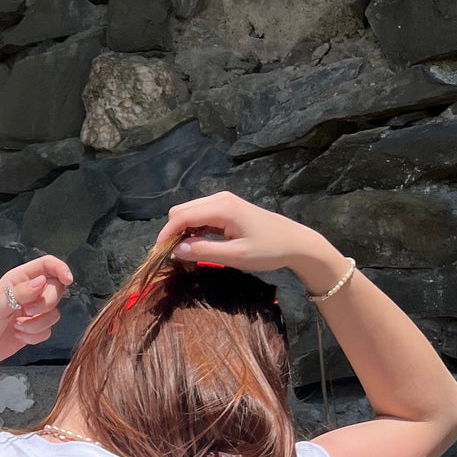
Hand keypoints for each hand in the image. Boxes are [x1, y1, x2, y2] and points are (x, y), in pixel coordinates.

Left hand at [0, 255, 73, 366]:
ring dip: (37, 324)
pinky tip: (19, 335)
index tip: (68, 280)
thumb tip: (42, 282)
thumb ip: (20, 292)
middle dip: (45, 304)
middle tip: (26, 312)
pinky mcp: (35, 328)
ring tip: (17, 327)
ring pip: (54, 313)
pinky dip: (35, 336)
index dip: (60, 269)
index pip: (46, 265)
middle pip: (56, 290)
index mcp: (20, 279)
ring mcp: (34, 311)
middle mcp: (29, 292)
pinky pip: (48, 331)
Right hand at [158, 192, 334, 277]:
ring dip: (183, 231)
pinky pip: (201, 216)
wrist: (295, 242)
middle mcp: (219, 199)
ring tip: (185, 254)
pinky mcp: (227, 208)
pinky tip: (198, 246)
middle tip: (173, 257)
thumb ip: (204, 251)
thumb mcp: (235, 255)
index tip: (160, 255)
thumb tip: (176, 250)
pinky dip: (194, 229)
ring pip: (190, 213)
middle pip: (182, 211)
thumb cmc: (269, 250)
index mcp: (221, 208)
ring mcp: (223, 202)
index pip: (181, 216)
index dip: (166, 235)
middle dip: (172, 232)